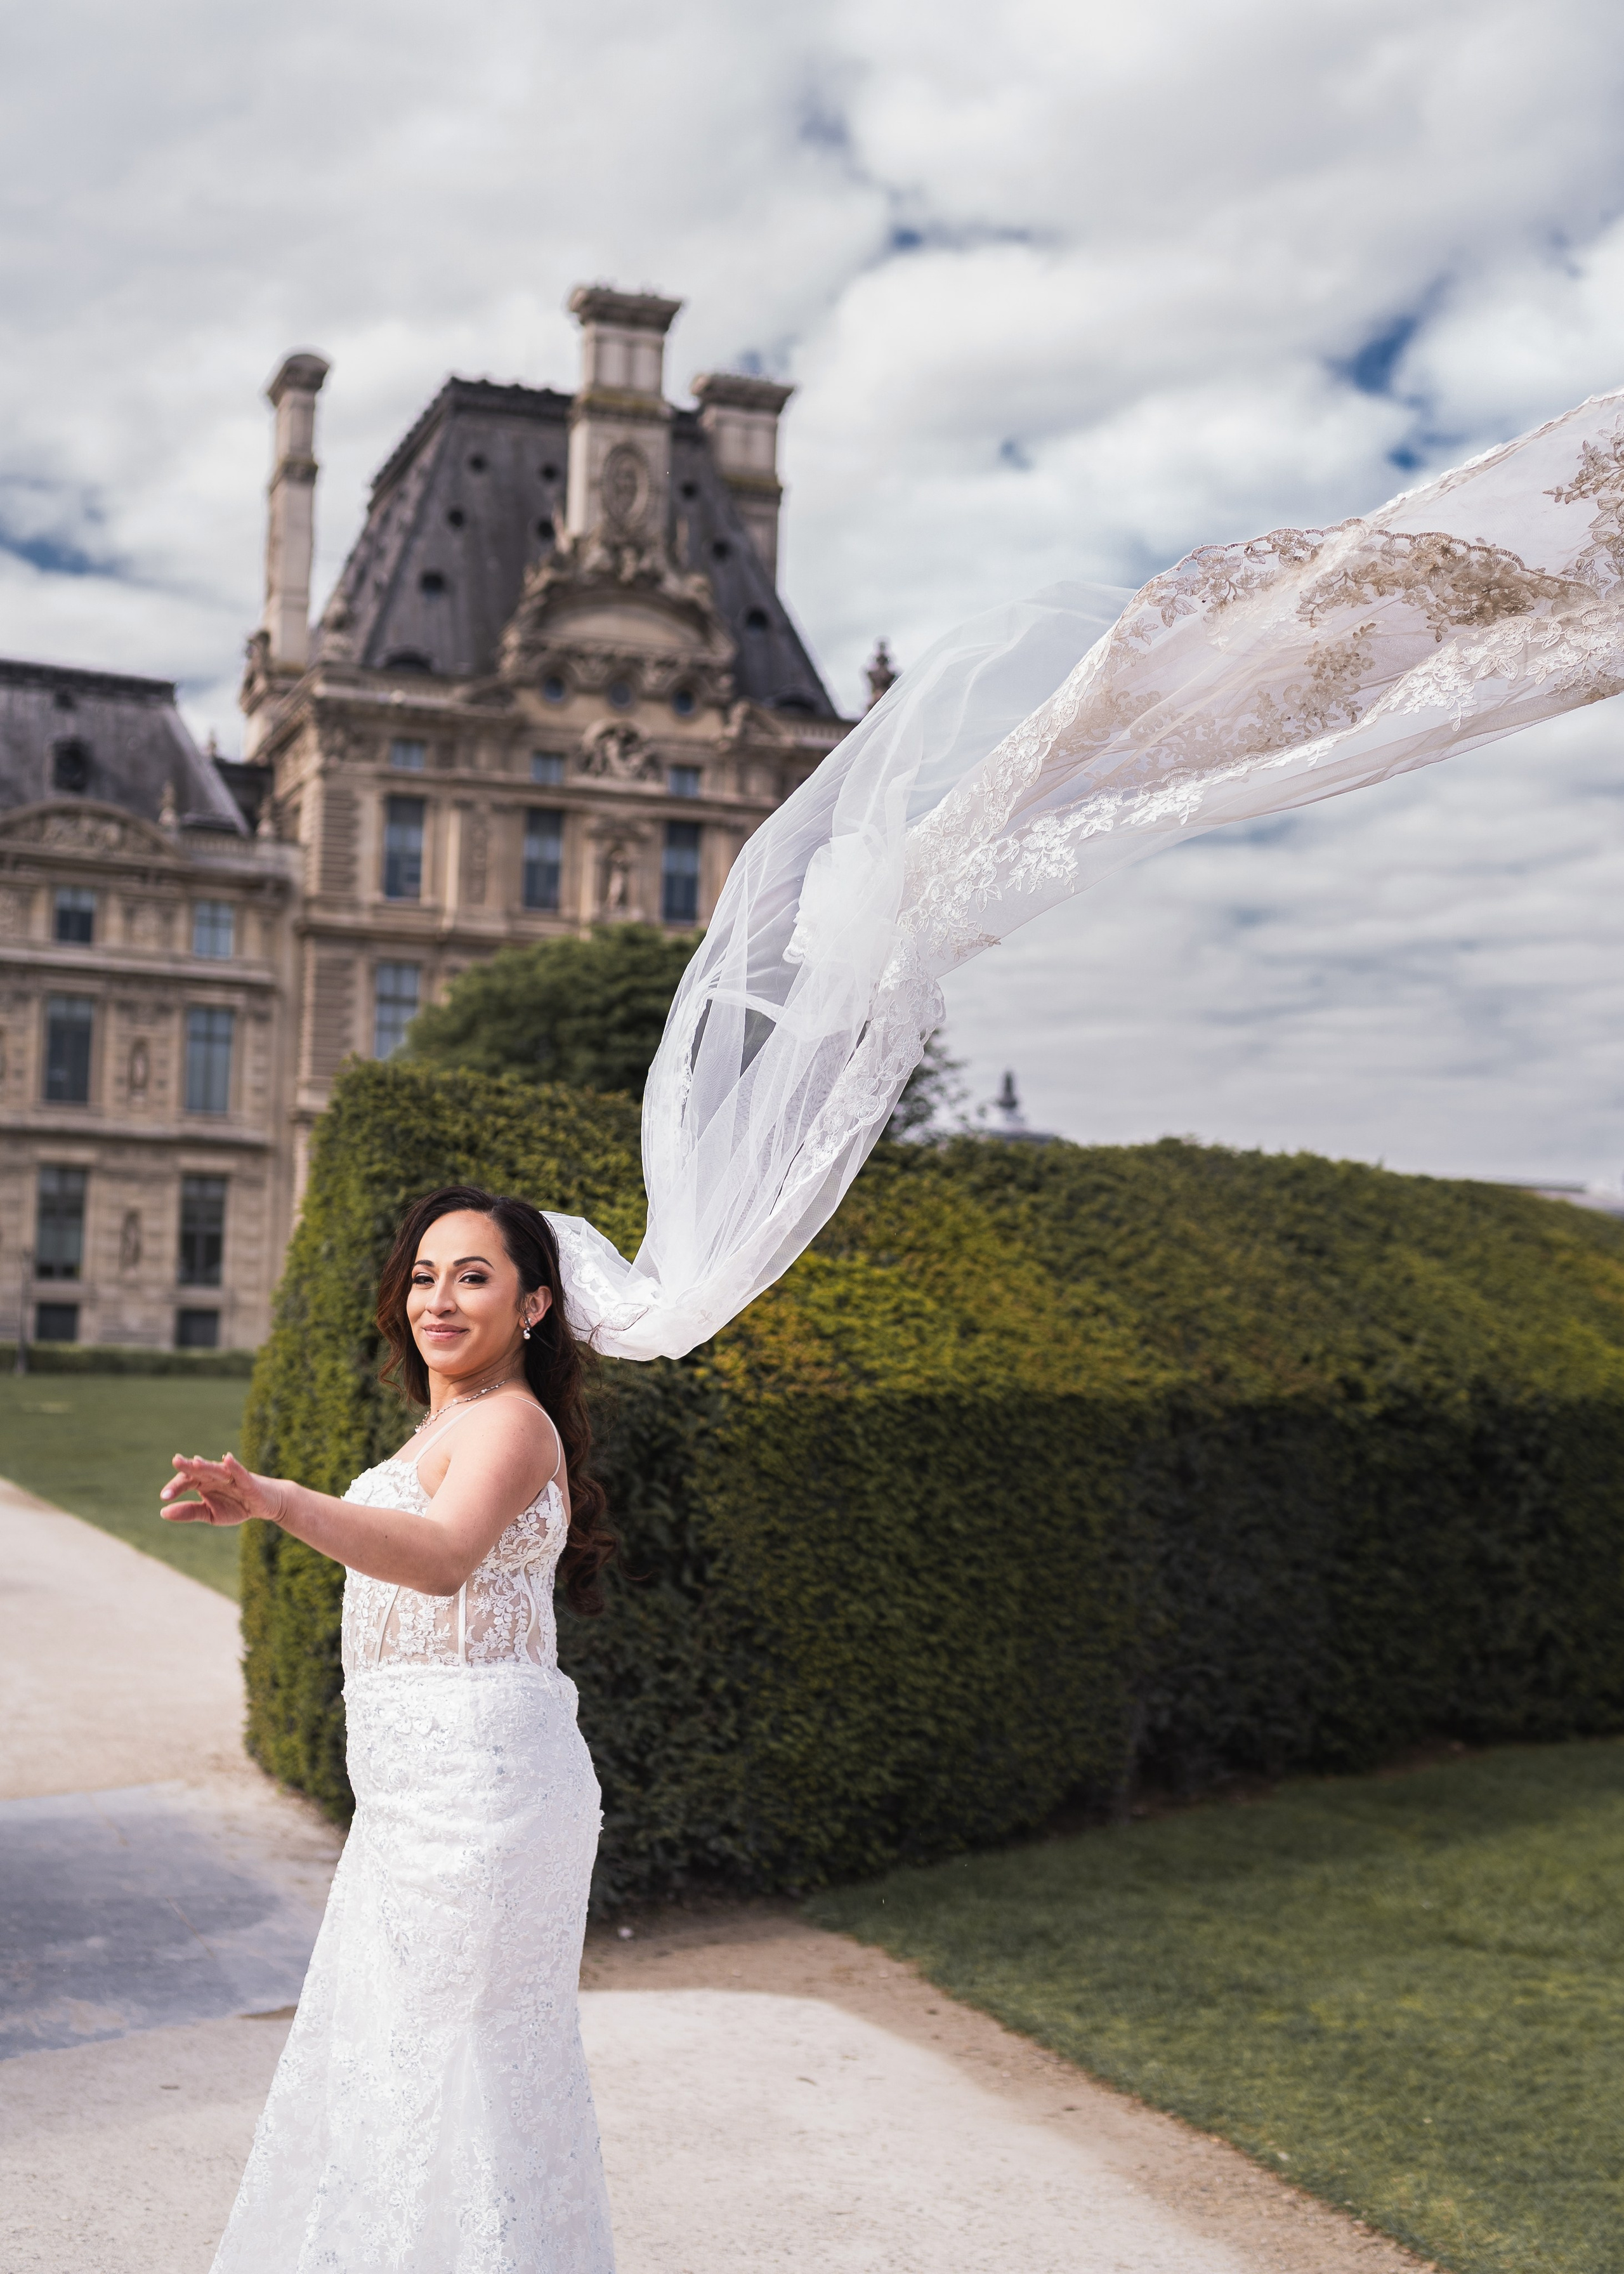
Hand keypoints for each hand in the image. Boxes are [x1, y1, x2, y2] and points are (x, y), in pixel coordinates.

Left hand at [160, 1451, 283, 1528]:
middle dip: (187, 1467)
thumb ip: (188, 1511)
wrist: (267, 1505)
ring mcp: (232, 1477)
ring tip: (196, 1461)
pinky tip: (227, 1459)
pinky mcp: (248, 1481)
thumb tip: (163, 1511)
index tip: (164, 1497)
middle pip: (199, 1470)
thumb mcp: (210, 1514)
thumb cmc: (237, 1506)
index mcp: (204, 1482)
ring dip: (208, 1465)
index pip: (186, 1481)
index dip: (175, 1488)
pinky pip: (240, 1472)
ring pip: (217, 1470)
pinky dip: (234, 1466)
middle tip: (176, 1461)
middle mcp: (215, 1476)